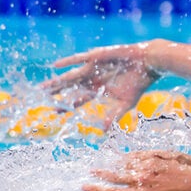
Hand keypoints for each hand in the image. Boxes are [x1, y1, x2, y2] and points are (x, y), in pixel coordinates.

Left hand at [42, 44, 159, 128]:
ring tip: (43, 87)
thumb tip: (103, 132)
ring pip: (71, 76)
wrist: (148, 63)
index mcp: (99, 89)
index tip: (54, 112)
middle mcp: (93, 78)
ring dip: (57, 81)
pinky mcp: (97, 57)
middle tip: (42, 98)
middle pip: (70, 87)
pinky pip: (79, 59)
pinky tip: (55, 65)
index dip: (67, 106)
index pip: (78, 99)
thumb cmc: (139, 82)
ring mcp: (93, 68)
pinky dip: (67, 62)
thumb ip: (114, 116)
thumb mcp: (126, 103)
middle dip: (57, 93)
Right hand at [82, 150, 190, 190]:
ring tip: (106, 165)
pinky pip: (136, 155)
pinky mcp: (155, 154)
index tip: (84, 186)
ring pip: (124, 164)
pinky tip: (123, 158)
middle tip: (90, 171)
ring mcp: (149, 165)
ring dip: (114, 164)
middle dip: (100, 174)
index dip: (97, 190)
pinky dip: (128, 157)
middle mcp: (143, 180)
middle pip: (114, 176)